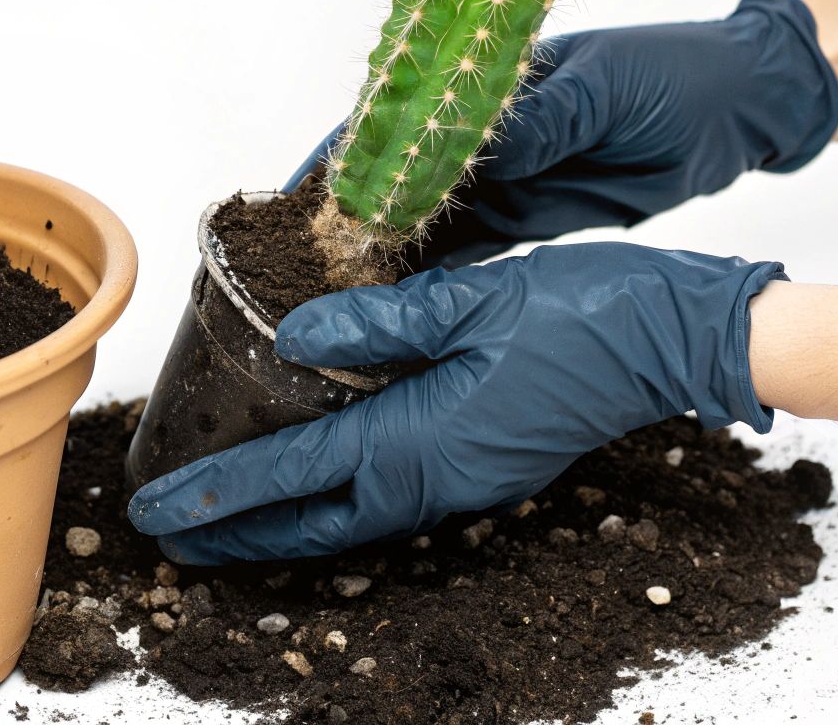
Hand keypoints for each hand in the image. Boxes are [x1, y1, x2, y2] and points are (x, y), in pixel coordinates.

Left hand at [127, 242, 785, 563]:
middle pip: (315, 525)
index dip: (221, 491)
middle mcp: (436, 477)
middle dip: (239, 535)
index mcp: (422, 438)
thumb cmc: (587, 313)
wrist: (676, 340)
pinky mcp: (484, 466)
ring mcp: (464, 480)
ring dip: (285, 524)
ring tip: (228, 520)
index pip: (296, 473)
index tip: (161, 509)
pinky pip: (391, 499)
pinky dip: (337, 503)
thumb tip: (294, 334)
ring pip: (352, 519)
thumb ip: (377, 320)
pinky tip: (321, 482)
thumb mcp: (471, 299)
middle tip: (175, 537)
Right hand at [286, 0, 837, 266]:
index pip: (396, 113)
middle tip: (301, 262)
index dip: (344, 152)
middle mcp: (484, 132)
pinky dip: (431, 278)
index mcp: (490, 81)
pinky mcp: (529, 216)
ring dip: (385, 256)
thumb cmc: (672, 75)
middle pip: (396, 176)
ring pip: (424, 221)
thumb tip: (468, 140)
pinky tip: (396, 307)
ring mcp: (504, 177)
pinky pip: (467, 252)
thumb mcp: (606, 89)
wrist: (737, 111)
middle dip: (349, 216)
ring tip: (337, 295)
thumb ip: (540, 118)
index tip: (298, 191)